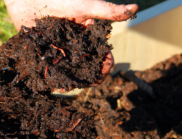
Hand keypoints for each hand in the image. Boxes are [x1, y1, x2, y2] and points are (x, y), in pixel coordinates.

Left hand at [4, 0, 137, 89]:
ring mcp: (61, 50)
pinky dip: (55, 78)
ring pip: (70, 70)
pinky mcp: (46, 53)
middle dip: (89, 77)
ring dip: (72, 80)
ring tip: (69, 87)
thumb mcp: (85, 5)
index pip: (101, 53)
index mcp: (88, 35)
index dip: (105, 65)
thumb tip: (135, 7)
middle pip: (86, 66)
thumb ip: (107, 11)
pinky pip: (52, 68)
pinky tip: (54, 85)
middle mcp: (76, 45)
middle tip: (88, 84)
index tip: (104, 73)